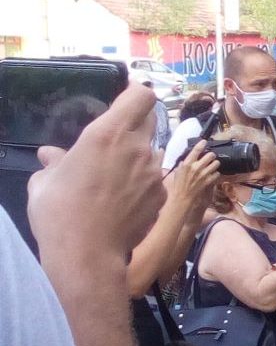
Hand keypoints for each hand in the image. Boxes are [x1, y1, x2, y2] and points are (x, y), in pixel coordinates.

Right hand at [31, 86, 163, 261]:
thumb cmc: (59, 212)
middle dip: (134, 124)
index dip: (136, 93)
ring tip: (113, 176)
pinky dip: (141, 181)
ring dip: (136, 155)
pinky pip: (153, 177)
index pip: (141, 96)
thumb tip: (51, 155)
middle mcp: (137, 147)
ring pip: (151, 151)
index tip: (125, 96)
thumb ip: (54, 162)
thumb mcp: (45, 182)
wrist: (88, 252)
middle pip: (148, 120)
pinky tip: (123, 197)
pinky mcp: (161, 194)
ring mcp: (153, 171)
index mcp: (107, 134)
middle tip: (115, 138)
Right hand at [168, 148, 221, 217]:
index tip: (205, 141)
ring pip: (216, 163)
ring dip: (215, 164)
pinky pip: (217, 174)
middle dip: (211, 155)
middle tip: (210, 157)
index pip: (196, 150)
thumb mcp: (177, 172)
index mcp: (187, 163)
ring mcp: (204, 174)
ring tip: (212, 166)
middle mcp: (196, 167)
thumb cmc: (178, 186)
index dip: (202, 144)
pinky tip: (212, 175)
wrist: (183, 198)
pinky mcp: (210, 181)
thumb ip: (182, 164)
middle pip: (210, 155)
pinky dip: (215, 174)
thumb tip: (186, 159)